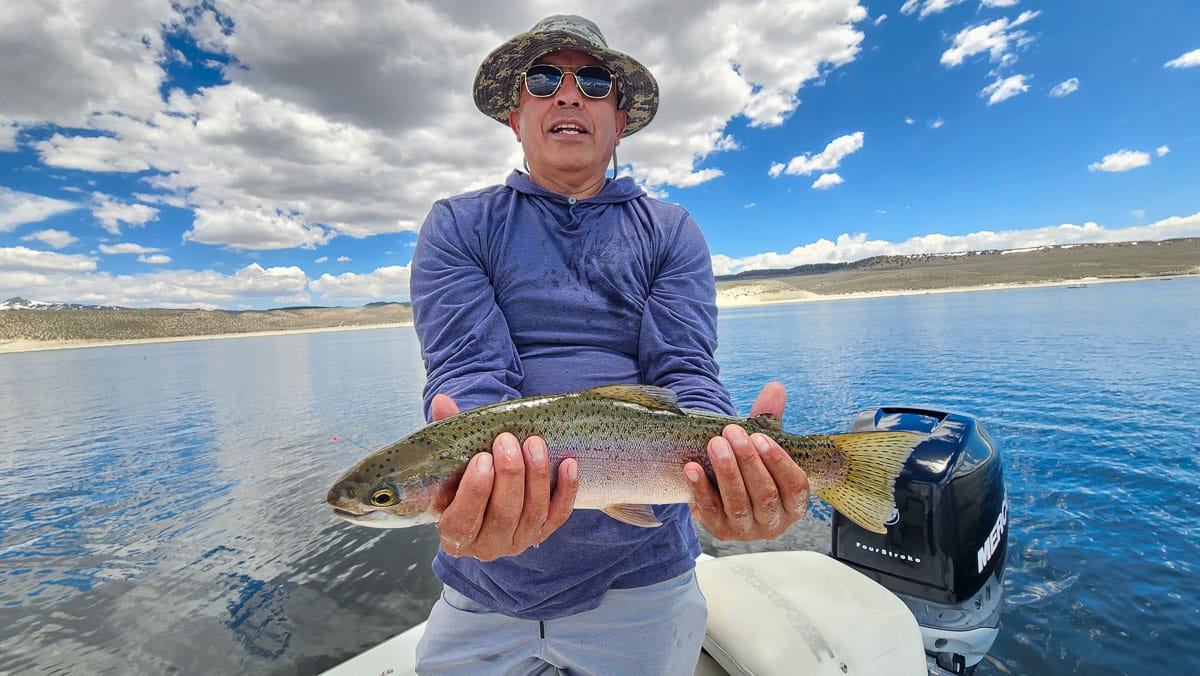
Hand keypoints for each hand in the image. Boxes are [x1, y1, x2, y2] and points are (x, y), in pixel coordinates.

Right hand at [430, 393, 578, 560]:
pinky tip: (567, 464)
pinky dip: (566, 490)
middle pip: (503, 515)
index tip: (482, 459)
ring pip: (532, 513)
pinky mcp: (542, 533)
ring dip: (536, 477)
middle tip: (508, 442)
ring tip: (534, 444)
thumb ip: (447, 433)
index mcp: (454, 534)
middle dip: (509, 476)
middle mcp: (486, 546)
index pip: (463, 521)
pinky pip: (558, 515)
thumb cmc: (465, 477)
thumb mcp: (452, 460)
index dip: (474, 491)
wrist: (489, 496)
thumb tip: (442, 401)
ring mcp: (517, 542)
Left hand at [685, 382, 809, 540]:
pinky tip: (693, 468)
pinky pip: (711, 512)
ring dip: (726, 473)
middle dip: (747, 462)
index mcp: (794, 503)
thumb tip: (775, 389)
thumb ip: (769, 418)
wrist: (722, 486)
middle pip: (765, 494)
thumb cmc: (751, 464)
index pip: (795, 485)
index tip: (760, 437)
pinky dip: (701, 489)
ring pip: (739, 505)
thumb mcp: (762, 442)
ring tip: (715, 445)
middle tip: (731, 433)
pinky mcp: (721, 531)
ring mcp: (747, 531)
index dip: (779, 461)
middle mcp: (775, 523)